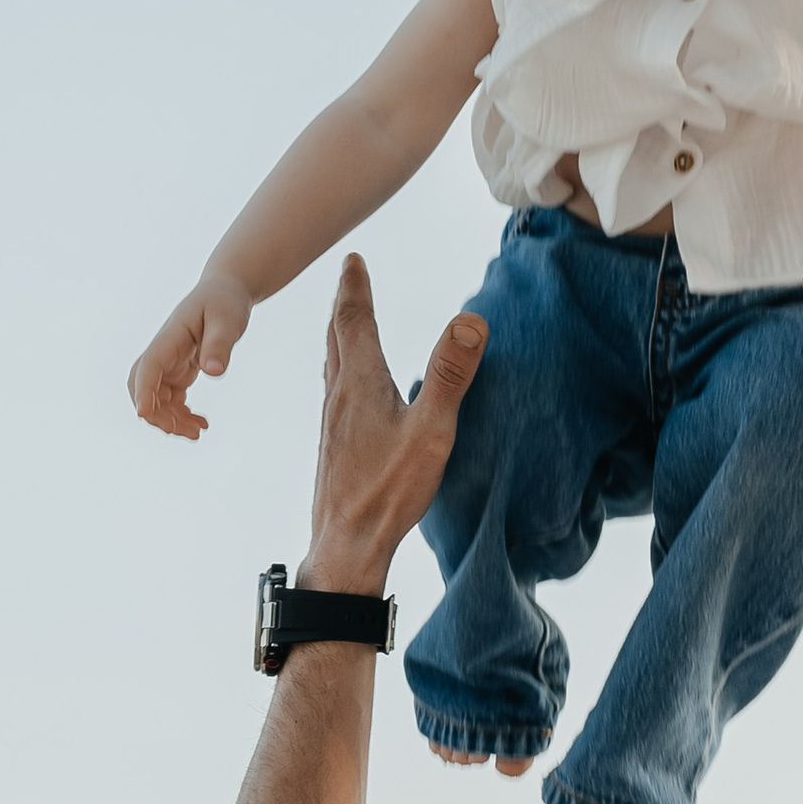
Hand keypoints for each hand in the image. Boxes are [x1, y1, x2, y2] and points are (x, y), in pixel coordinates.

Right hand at [128, 271, 254, 437]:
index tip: (144, 413)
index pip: (149, 365)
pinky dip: (180, 415)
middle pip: (142, 386)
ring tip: (197, 432)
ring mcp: (168, 362)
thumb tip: (214, 372)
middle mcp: (163, 351)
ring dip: (169, 419)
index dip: (144, 390)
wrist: (225, 292)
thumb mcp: (228, 320)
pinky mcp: (178, 370)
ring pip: (156, 397)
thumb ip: (220, 345)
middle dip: (155, 412)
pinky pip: (170, 399)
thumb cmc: (225, 301)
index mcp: (170, 336)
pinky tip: (200, 424)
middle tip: (183, 430)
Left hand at [303, 256, 486, 591]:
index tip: (353, 258)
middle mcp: (339, 397)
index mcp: (360, 384)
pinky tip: (347, 390)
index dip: (355, 287)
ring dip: (339, 335)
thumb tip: (470, 320)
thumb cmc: (388, 491)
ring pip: (332, 364)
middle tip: (347, 276)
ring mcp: (333, 423)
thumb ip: (449, 375)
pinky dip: (341, 369)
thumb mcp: (430, 431)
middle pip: (337, 337)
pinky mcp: (335, 446)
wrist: (345, 545)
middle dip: (344, 303)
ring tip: (342, 322)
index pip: (355, 321)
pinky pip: (335, 391)